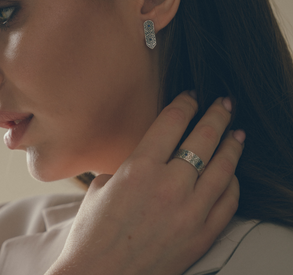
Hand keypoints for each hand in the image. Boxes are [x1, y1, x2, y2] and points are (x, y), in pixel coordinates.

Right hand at [47, 92, 243, 274]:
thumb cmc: (94, 232)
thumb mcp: (102, 185)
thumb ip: (130, 165)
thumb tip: (149, 156)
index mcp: (139, 168)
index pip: (172, 121)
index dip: (185, 103)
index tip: (191, 96)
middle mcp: (169, 185)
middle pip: (203, 137)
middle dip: (217, 114)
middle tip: (224, 103)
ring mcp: (190, 212)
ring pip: (223, 167)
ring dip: (232, 145)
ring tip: (237, 132)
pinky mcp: (201, 236)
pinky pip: (228, 202)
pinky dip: (232, 183)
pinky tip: (231, 173)